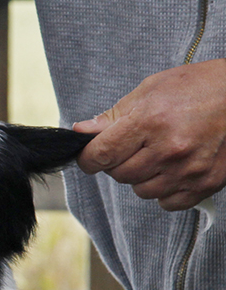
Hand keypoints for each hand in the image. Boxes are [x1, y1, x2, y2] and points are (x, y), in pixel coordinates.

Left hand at [74, 58, 225, 210]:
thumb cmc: (197, 87)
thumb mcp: (151, 90)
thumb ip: (114, 115)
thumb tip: (82, 131)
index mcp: (151, 122)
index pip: (102, 154)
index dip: (88, 158)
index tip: (88, 156)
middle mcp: (170, 150)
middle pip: (119, 175)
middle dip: (117, 163)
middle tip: (131, 147)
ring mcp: (190, 170)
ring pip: (141, 191)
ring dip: (140, 178)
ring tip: (155, 156)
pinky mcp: (207, 183)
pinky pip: (168, 203)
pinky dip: (164, 191)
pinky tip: (171, 170)